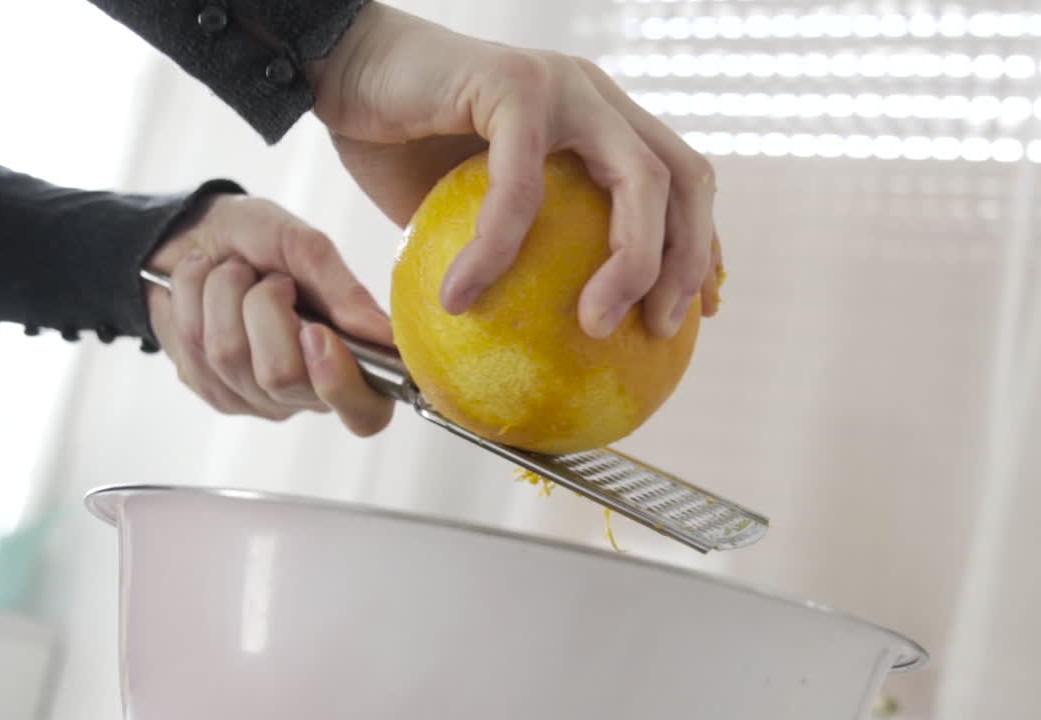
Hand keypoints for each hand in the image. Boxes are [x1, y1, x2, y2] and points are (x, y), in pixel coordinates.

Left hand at [145, 194, 393, 435]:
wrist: (194, 232)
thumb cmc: (261, 239)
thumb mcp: (305, 246)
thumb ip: (345, 292)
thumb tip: (386, 335)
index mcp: (350, 360)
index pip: (366, 415)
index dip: (341, 383)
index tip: (316, 332)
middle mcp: (307, 391)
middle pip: (281, 375)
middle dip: (262, 305)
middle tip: (268, 278)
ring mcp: (256, 397)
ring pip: (229, 356)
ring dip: (222, 293)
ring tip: (231, 273)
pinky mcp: (212, 391)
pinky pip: (193, 350)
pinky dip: (191, 300)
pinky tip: (203, 293)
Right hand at [308, 3, 721, 339]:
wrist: (342, 70)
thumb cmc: (399, 145)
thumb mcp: (467, 215)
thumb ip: (513, 256)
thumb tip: (522, 345)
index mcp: (598, 123)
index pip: (678, 183)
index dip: (698, 249)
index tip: (691, 317)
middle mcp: (594, 98)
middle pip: (683, 179)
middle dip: (686, 263)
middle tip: (659, 329)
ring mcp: (563, 85)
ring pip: (638, 177)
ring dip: (630, 262)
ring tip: (592, 325)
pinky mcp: (515, 84)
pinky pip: (523, 187)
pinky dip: (497, 249)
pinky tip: (461, 296)